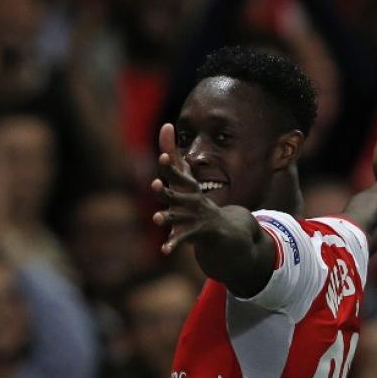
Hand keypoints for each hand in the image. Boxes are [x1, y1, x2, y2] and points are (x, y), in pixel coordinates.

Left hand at [150, 122, 226, 254]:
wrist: (222, 228)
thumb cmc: (195, 199)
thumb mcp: (185, 179)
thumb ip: (173, 157)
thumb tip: (166, 126)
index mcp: (188, 187)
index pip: (178, 175)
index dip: (170, 167)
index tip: (163, 157)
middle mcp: (191, 201)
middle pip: (176, 195)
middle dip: (166, 190)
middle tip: (154, 185)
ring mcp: (193, 218)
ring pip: (177, 218)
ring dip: (167, 217)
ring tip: (156, 218)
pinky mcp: (193, 234)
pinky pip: (181, 240)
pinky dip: (172, 245)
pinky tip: (164, 251)